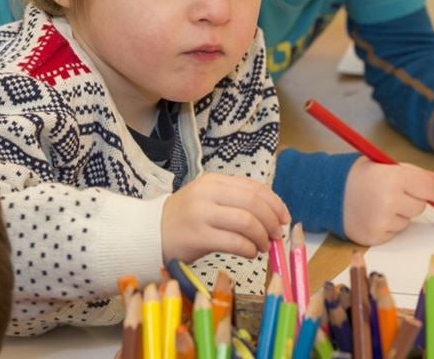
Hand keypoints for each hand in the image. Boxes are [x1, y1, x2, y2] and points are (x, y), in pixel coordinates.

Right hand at [161, 173, 289, 262]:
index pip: (253, 187)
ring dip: (262, 237)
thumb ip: (234, 200)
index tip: (284, 217)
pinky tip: (250, 253)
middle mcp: (207, 193)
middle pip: (253, 203)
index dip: (274, 203)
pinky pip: (235, 242)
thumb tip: (272, 213)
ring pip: (247, 222)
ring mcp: (202, 214)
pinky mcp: (198, 237)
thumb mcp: (207, 198)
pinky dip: (249, 249)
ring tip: (262, 246)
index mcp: (213, 181)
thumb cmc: (185, 218)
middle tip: (277, 234)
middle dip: (271, 220)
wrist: (149, 233)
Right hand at [342, 157, 433, 245]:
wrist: (329, 192)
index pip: (428, 189)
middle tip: (395, 193)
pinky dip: (389, 225)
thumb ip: (415, 173)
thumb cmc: (360, 176)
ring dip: (400, 214)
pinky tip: (374, 214)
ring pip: (408, 221)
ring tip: (380, 203)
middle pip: (420, 207)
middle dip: (412, 200)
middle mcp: (388, 201)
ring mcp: (381, 221)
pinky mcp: (375, 236)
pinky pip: (395, 233)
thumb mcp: (386, 166)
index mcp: (392, 178)